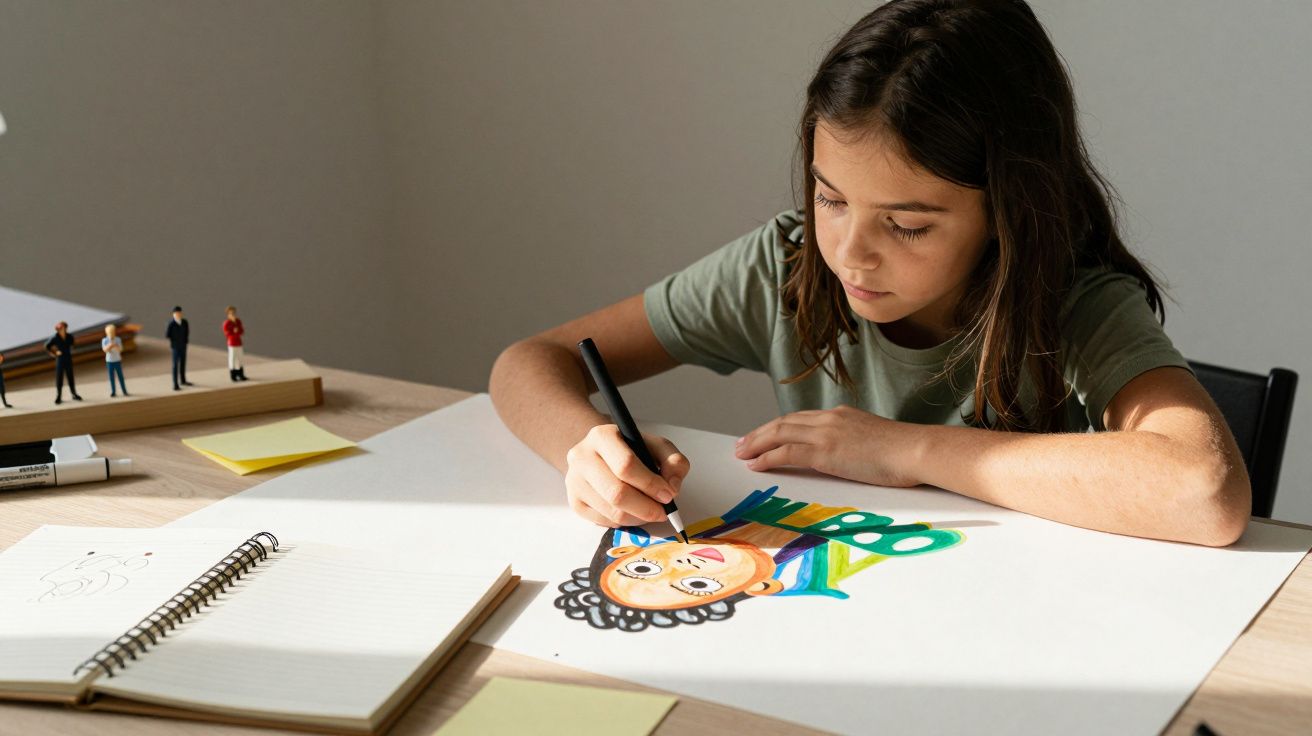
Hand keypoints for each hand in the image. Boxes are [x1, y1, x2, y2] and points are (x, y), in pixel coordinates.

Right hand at [564, 424, 689, 526]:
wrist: (602, 455)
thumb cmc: (632, 451)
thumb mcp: (657, 447)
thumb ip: (674, 462)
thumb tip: (672, 487)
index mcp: (602, 436)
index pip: (626, 465)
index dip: (650, 484)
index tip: (668, 495)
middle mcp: (581, 457)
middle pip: (616, 493)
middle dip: (645, 507)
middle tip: (662, 512)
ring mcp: (574, 481)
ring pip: (611, 512)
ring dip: (637, 518)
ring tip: (649, 511)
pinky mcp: (574, 502)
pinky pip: (604, 522)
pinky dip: (624, 523)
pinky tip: (633, 512)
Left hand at [734, 405, 923, 487]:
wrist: (915, 450)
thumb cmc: (904, 452)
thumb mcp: (874, 440)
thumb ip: (855, 443)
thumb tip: (847, 455)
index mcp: (841, 415)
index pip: (800, 419)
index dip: (779, 428)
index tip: (764, 436)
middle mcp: (829, 419)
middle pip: (784, 423)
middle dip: (760, 433)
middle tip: (742, 444)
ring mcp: (826, 433)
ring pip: (780, 434)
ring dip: (756, 443)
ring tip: (741, 453)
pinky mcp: (825, 451)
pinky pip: (787, 452)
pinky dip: (768, 457)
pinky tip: (756, 464)